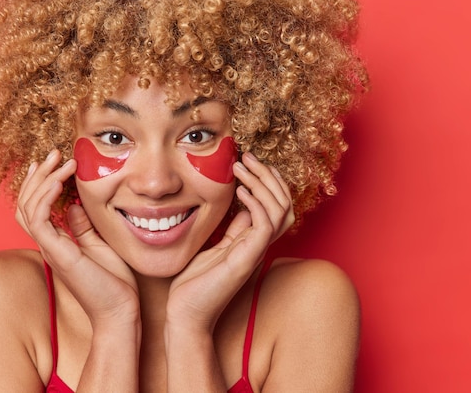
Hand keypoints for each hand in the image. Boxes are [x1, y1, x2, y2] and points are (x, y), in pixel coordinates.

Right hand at [15, 150, 139, 325]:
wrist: (120, 311)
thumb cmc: (114, 283)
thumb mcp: (99, 245)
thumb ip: (83, 226)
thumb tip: (74, 204)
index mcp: (57, 243)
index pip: (36, 209)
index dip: (40, 184)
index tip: (54, 163)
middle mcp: (49, 244)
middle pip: (26, 204)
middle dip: (38, 176)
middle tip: (53, 154)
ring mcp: (50, 249)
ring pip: (28, 208)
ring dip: (42, 180)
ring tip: (60, 161)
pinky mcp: (57, 253)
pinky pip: (39, 219)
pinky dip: (45, 196)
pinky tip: (59, 180)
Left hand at [166, 152, 293, 330]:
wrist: (185, 313)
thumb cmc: (194, 282)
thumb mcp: (214, 246)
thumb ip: (231, 228)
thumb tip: (240, 204)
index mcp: (252, 241)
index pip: (276, 205)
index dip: (268, 181)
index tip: (248, 162)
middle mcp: (259, 245)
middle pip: (284, 203)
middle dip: (269, 175)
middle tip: (247, 157)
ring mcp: (255, 251)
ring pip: (281, 210)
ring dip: (263, 183)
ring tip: (241, 166)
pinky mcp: (247, 258)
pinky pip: (266, 224)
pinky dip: (257, 203)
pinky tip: (240, 191)